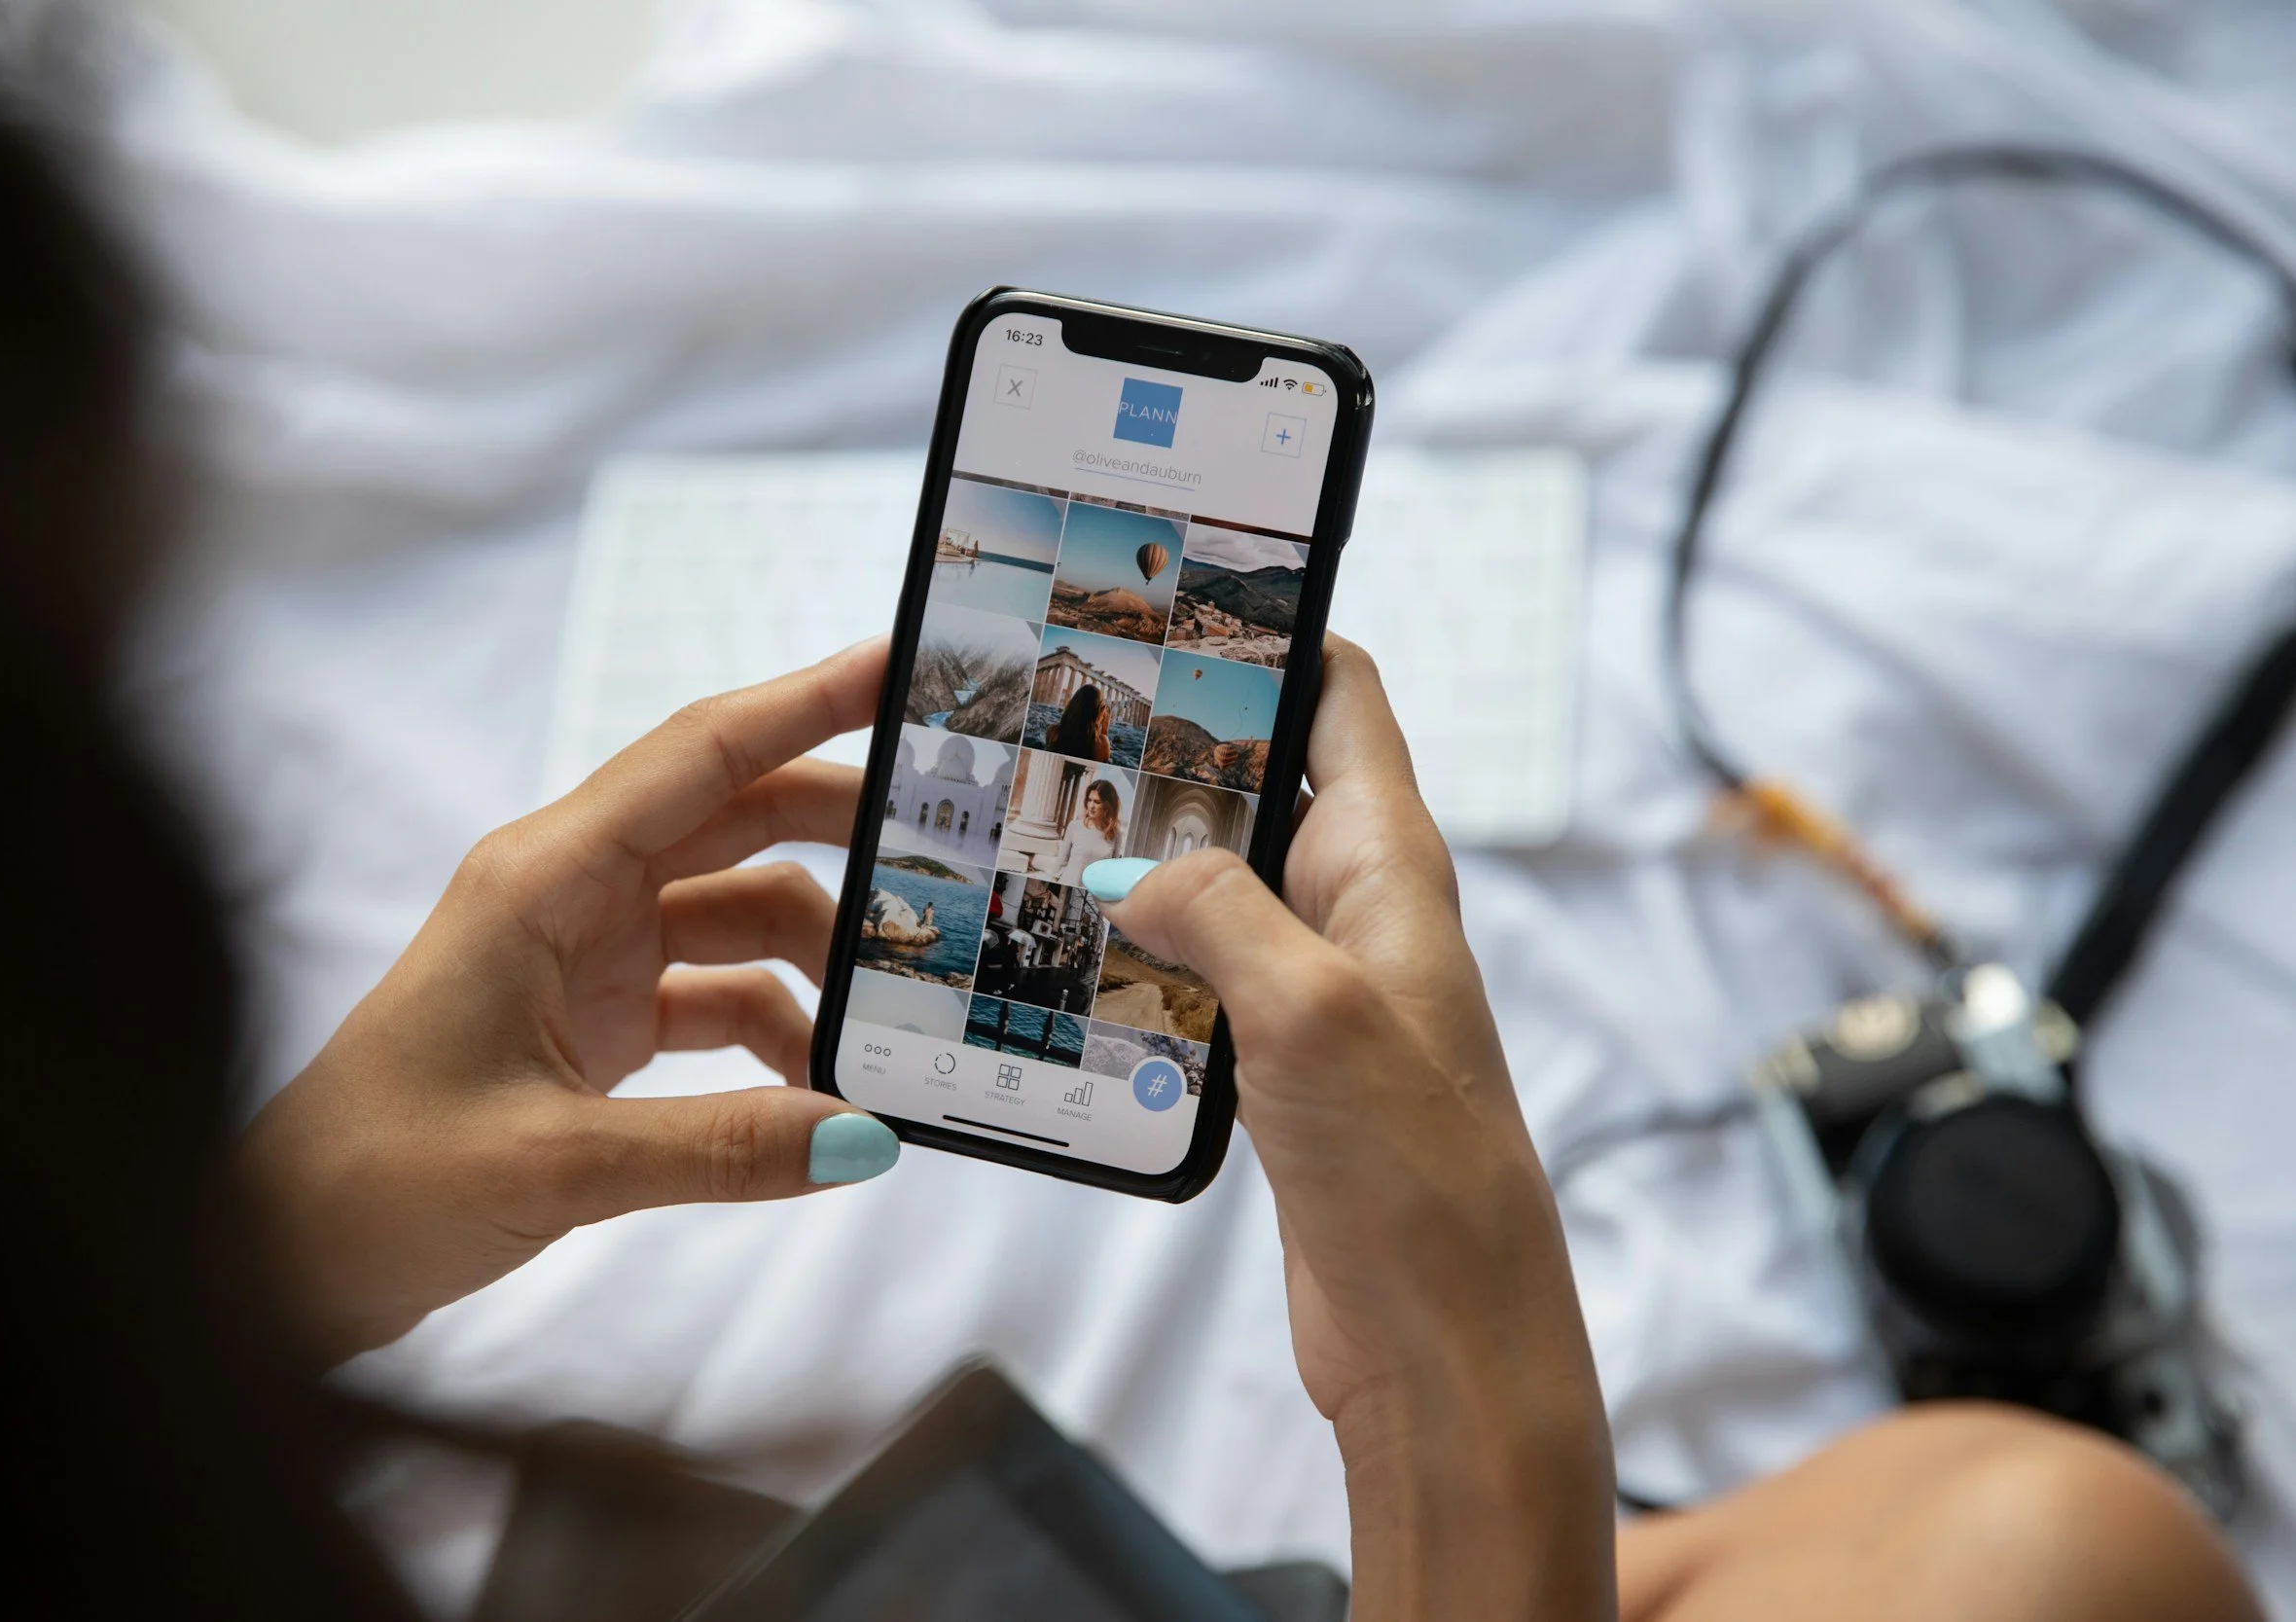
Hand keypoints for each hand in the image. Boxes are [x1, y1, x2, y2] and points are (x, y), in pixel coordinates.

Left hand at [238, 642, 899, 1362]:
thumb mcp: (557, 1164)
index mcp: (541, 879)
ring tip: (892, 1021)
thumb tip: (865, 1137)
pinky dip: (778, 1034)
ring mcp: (582, 956)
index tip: (903, 662)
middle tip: (951, 842)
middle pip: (736, 819)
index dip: (805, 702)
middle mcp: (567, 895)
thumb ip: (721, 1150)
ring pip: (737, 913)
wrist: (282, 1258)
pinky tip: (818, 1094)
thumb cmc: (374, 1181)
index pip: (699, 756)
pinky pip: (717, 996)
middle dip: (843, 827)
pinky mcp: (592, 1022)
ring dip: (817, 960)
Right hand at [1095, 638, 1615, 1621]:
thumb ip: (1219, 910)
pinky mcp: (1282, 1064)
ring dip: (1144, 860)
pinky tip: (1068, 958)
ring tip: (1036, 828)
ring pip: (1220, 882)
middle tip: (1056, 719)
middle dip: (1170, 750)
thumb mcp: (1311, 1009)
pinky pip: (1201, 976)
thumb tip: (1133, 868)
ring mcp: (1320, 987)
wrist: (1445, 1337)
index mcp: (1394, 864)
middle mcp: (1361, 909)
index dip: (1270, 630)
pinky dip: (1141, 957)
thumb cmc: (1416, 1170)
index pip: (1341, 696)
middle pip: (1262, 782)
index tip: (1170, 593)